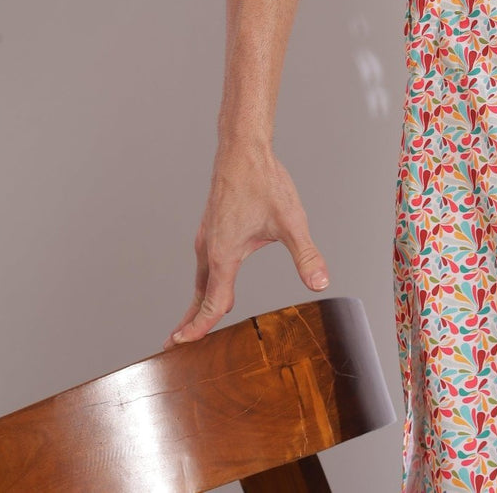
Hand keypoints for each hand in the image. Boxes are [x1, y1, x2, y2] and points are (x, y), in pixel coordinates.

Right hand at [162, 142, 328, 349]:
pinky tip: (213, 281)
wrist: (242, 149)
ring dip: (197, 301)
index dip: (198, 328)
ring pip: (201, 278)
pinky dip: (203, 281)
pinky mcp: (211, 226)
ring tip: (193, 321)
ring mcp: (207, 236)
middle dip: (190, 322)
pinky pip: (204, 263)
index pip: (211, 303)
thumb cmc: (264, 182)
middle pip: (199, 295)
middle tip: (174, 345)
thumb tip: (322, 282)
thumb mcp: (291, 221)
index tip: (181, 346)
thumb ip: (306, 255)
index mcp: (224, 255)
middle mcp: (209, 248)